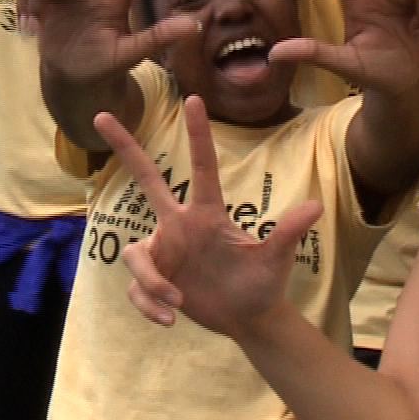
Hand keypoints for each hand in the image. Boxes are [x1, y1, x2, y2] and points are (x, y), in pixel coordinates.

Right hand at [99, 96, 323, 331]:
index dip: (198, 135)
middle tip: (101, 114)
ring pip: (135, 256)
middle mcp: (179, 226)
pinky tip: (169, 319)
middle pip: (146, 180)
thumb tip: (317, 206)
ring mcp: (163, 251)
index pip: (202, 168)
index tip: (194, 99)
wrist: (248, 317)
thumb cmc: (262, 283)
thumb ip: (287, 233)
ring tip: (177, 303)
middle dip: (125, 148)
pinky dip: (148, 305)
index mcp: (208, 215)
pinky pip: (136, 287)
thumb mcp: (275, 259)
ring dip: (152, 283)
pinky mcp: (154, 280)